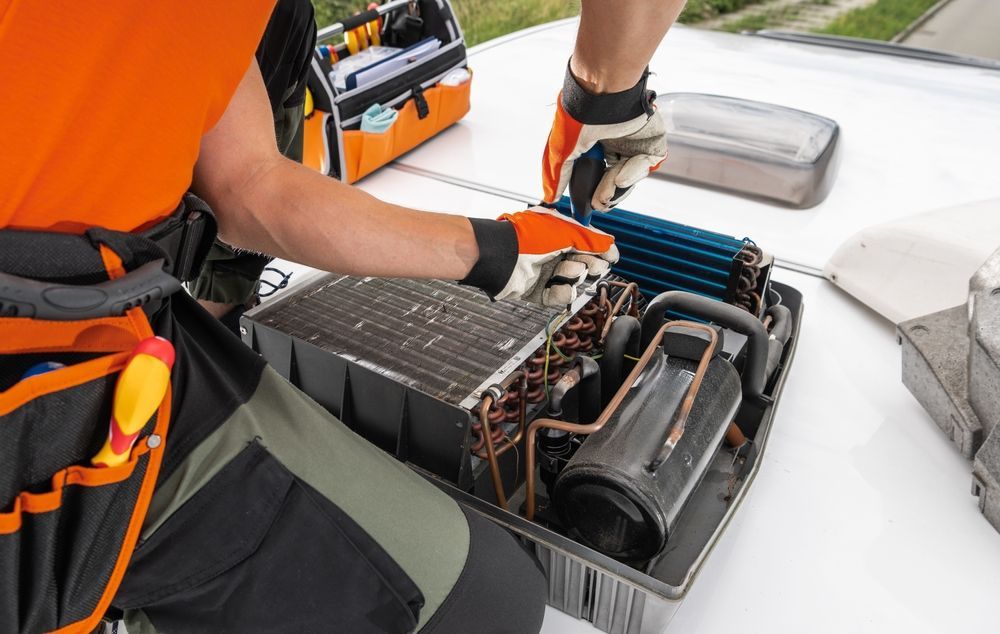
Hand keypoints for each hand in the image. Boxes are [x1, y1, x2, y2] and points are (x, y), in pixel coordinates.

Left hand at [459, 208, 618, 305]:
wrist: (500, 255)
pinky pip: (558, 295)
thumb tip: (610, 243)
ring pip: (572, 280)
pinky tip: (559, 286)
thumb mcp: (565, 232)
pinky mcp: (536, 290)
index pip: (587, 244)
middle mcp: (552, 252)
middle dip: (590, 265)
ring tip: (567, 271)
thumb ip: (590, 239)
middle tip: (591, 265)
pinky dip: (561, 292)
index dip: (600, 251)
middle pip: (583, 263)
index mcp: (558, 234)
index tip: (612, 257)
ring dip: (573, 276)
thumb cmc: (527, 237)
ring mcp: (544, 272)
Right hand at [541, 63, 666, 211]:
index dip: (593, 191)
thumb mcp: (562, 151)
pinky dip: (634, 173)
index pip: (598, 174)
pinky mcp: (653, 138)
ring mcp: (635, 140)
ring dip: (618, 187)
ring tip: (607, 190)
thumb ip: (558, 176)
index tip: (588, 205)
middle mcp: (616, 142)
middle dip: (607, 193)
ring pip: (632, 175)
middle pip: (616, 178)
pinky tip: (620, 176)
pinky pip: (648, 164)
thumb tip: (550, 198)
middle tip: (598, 202)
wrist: (602, 91)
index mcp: (596, 143)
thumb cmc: (579, 114)